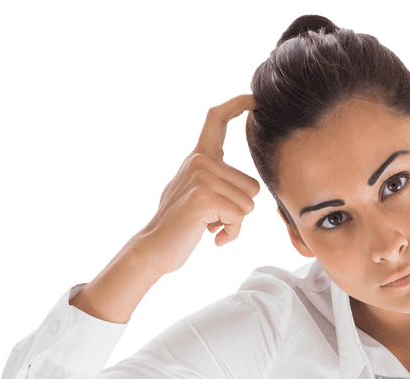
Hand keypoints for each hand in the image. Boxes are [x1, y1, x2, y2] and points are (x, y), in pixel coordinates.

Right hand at [135, 93, 259, 275]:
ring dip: (234, 224)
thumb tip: (250, 192)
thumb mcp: (200, 197)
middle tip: (214, 219)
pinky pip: (239, 216)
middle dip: (240, 211)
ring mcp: (201, 176)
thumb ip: (219, 185)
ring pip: (248, 204)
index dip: (236, 106)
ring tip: (210, 226)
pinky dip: (231, 232)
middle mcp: (199, 161)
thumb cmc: (181, 227)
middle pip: (252, 186)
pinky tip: (212, 235)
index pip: (217, 120)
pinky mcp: (204, 195)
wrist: (156, 247)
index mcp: (198, 158)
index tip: (253, 99)